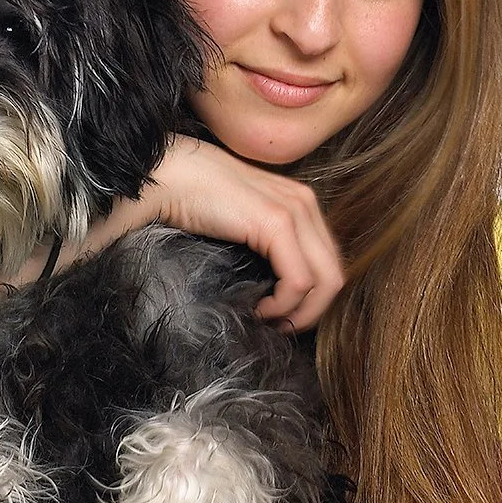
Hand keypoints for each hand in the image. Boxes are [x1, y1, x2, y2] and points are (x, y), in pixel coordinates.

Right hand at [94, 135, 344, 331]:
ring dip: (301, 311)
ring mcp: (295, 211)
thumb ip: (263, 241)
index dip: (312, 295)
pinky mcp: (277, 223)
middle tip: (281, 326)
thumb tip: (272, 284)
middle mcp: (305, 202)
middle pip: (334, 272)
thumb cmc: (190, 198)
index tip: (283, 314)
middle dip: (312, 309)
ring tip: (271, 321)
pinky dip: (284, 304)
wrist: (167, 176)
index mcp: (298, 201)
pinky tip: (261, 308)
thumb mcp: (240, 220)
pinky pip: (299, 281)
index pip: (326, 259)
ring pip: (326, 281)